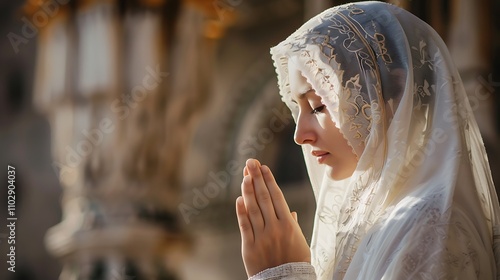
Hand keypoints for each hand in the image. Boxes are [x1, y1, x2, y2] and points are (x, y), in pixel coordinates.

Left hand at [236, 158, 310, 276]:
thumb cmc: (296, 262)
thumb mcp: (300, 242)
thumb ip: (293, 225)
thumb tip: (290, 212)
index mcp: (289, 224)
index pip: (277, 196)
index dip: (269, 180)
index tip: (263, 167)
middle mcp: (275, 228)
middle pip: (264, 198)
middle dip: (257, 177)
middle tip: (251, 162)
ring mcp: (261, 237)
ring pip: (253, 209)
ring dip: (248, 190)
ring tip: (244, 175)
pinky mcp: (249, 247)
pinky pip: (244, 226)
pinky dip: (241, 211)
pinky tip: (239, 198)